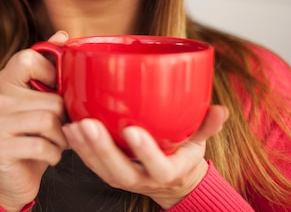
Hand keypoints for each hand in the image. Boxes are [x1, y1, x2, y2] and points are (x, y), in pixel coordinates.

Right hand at [0, 31, 69, 211]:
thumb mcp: (44, 99)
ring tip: (56, 141)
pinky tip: (49, 155)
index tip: (57, 91)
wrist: (16, 177)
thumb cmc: (35, 135)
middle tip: (62, 128)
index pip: (28, 58)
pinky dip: (54, 154)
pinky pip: (41, 145)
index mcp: (5, 80)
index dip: (52, 74)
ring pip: (47, 120)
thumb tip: (61, 35)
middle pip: (49, 97)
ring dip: (61, 137)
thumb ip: (50, 66)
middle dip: (65, 118)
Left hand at [63, 105, 228, 209]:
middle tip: (89, 124)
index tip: (133, 130)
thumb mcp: (199, 141)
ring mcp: (123, 178)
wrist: (171, 180)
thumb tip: (221, 110)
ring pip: (101, 169)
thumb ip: (208, 126)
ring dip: (85, 148)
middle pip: (120, 170)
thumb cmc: (183, 154)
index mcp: (168, 171)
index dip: (145, 151)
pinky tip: (69, 128)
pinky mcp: (108, 173)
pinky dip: (79, 148)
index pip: (157, 166)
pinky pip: (91, 164)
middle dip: (103, 149)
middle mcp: (143, 178)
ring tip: (74, 125)